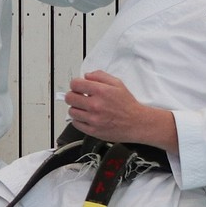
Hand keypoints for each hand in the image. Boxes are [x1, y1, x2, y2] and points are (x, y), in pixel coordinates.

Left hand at [61, 71, 176, 149]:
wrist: (136, 123)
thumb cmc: (127, 105)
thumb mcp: (117, 84)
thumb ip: (100, 76)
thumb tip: (86, 76)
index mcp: (101, 91)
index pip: (75, 84)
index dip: (75, 84)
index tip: (78, 87)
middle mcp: (95, 105)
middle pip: (69, 98)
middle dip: (73, 95)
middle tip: (79, 97)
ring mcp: (93, 119)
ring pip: (71, 111)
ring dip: (76, 108)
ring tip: (85, 108)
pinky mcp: (93, 130)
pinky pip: (76, 123)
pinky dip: (79, 120)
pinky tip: (86, 117)